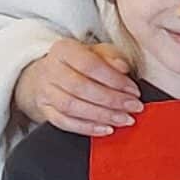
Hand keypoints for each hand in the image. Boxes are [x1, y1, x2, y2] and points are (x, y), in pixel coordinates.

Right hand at [14, 38, 143, 135]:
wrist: (53, 73)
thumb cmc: (82, 62)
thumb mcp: (99, 52)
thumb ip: (112, 57)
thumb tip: (122, 67)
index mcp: (64, 50)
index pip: (89, 64)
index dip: (114, 79)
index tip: (133, 90)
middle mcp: (51, 69)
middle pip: (80, 87)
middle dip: (111, 100)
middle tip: (133, 107)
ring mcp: (45, 91)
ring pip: (71, 106)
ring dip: (102, 116)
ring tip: (124, 119)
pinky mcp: (45, 110)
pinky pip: (64, 122)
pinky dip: (87, 128)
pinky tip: (106, 129)